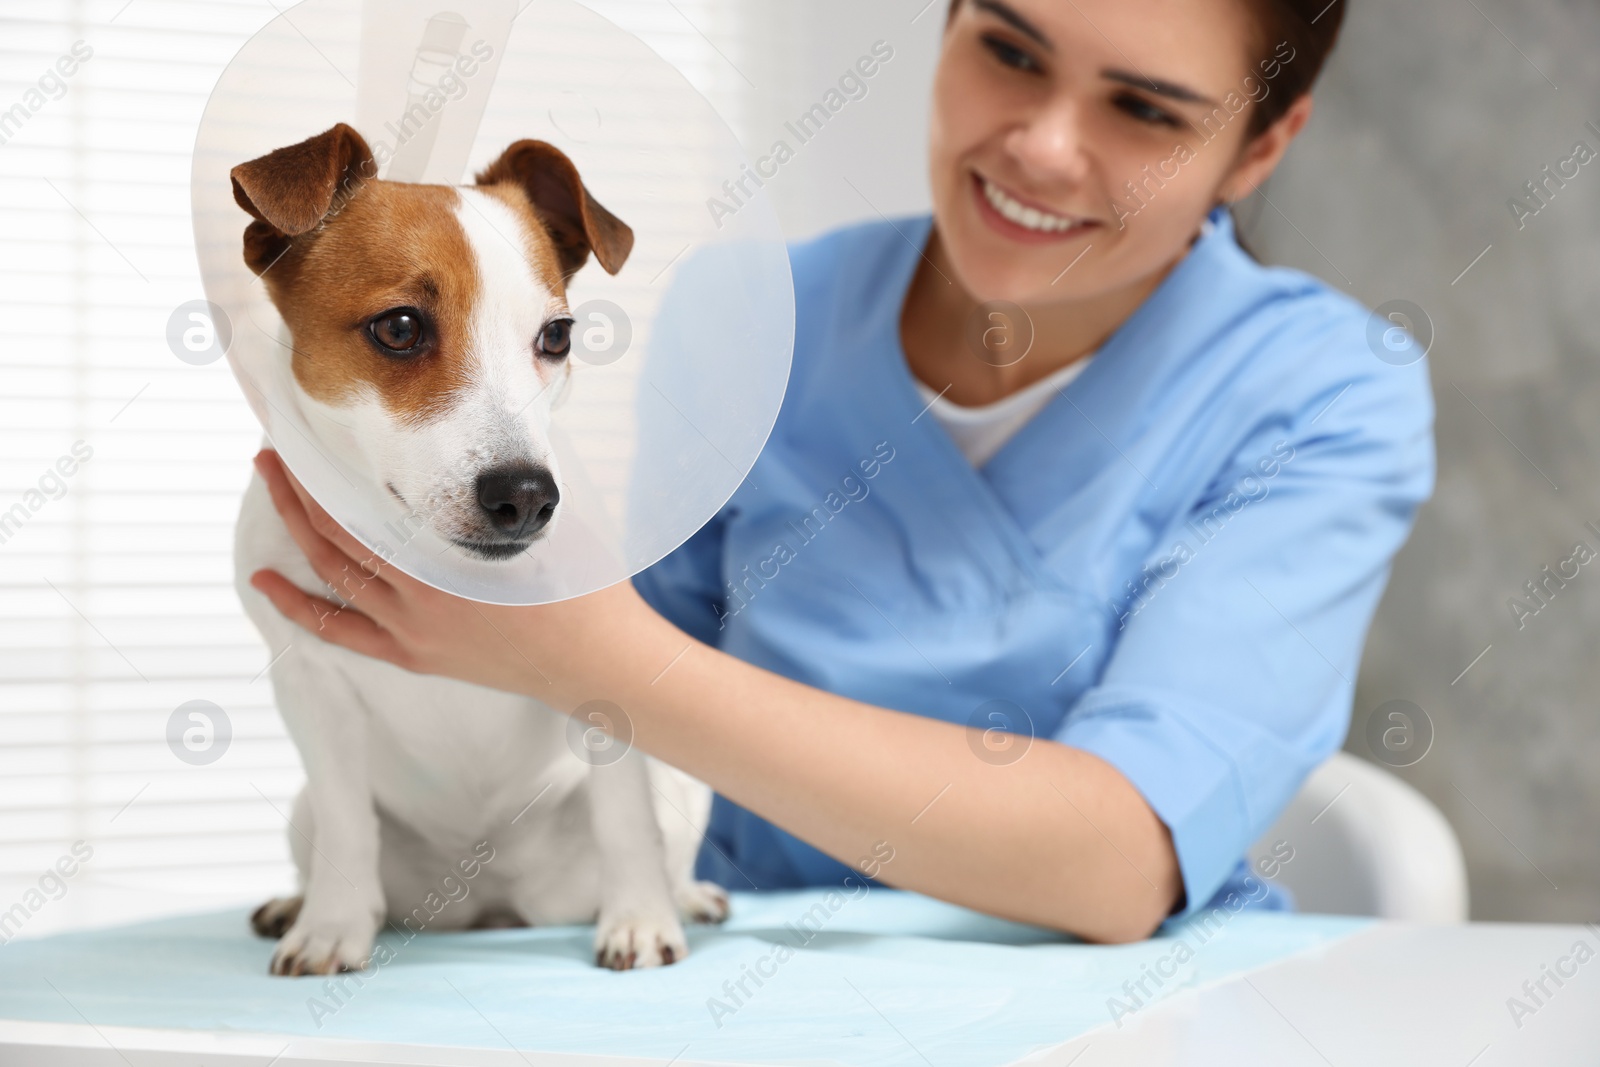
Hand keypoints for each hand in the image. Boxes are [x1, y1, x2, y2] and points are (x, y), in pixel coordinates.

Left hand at [246, 448, 654, 703]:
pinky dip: (299, 606)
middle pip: (333, 535)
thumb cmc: (582, 585)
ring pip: (331, 576)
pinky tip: (266, 582)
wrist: (593, 659)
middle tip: (272, 454)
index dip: (325, 472)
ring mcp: (411, 630)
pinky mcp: (414, 655)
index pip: (362, 506)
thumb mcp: (547, 518)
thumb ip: (509, 483)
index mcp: (447, 558)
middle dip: (296, 492)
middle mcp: (418, 596)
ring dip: (294, 531)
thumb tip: (494, 434)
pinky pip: (341, 631)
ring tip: (272, 490)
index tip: (304, 437)